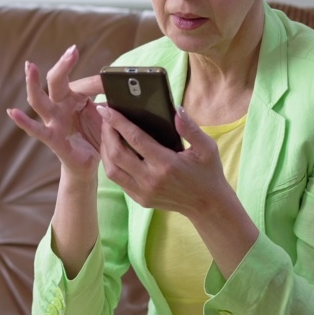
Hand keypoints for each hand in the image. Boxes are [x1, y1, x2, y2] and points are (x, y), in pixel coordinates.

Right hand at [7, 45, 104, 176]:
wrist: (89, 165)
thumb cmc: (95, 138)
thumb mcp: (107, 118)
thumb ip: (111, 104)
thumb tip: (121, 91)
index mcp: (74, 98)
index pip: (84, 83)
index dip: (99, 82)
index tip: (112, 80)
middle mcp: (60, 106)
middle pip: (56, 81)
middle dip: (63, 65)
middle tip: (72, 51)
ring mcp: (53, 122)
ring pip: (39, 100)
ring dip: (34, 83)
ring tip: (30, 67)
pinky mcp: (53, 139)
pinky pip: (38, 130)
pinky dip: (24, 121)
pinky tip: (13, 112)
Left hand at [97, 104, 231, 216]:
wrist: (208, 206)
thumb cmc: (208, 173)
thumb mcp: (207, 148)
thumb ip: (190, 128)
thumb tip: (176, 110)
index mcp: (167, 164)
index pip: (135, 139)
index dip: (118, 122)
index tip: (107, 109)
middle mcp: (151, 180)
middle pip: (117, 154)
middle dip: (107, 133)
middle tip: (105, 117)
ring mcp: (144, 192)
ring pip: (112, 169)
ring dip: (105, 149)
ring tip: (107, 133)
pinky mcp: (140, 199)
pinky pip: (118, 180)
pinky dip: (112, 163)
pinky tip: (113, 151)